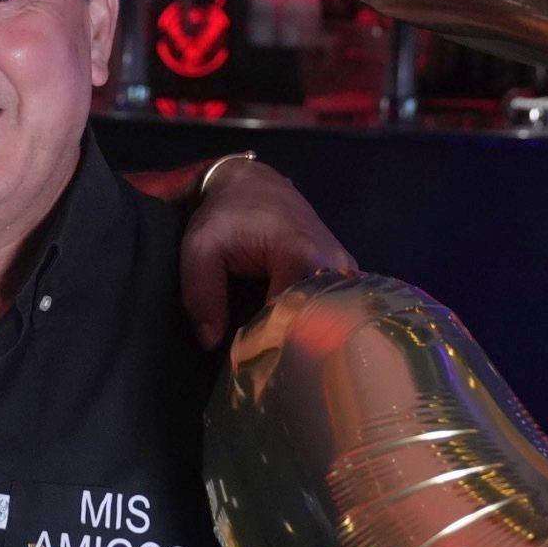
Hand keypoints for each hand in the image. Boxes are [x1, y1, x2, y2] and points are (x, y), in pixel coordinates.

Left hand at [175, 157, 354, 348]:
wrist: (253, 183)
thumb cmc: (226, 213)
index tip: (246, 360)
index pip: (292, 320)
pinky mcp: (345, 275)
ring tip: (274, 353)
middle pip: (315, 324)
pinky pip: (330, 309)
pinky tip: (289, 337)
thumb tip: (212, 342)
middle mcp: (335, 266)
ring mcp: (346, 271)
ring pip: (326, 319)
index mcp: (303, 256)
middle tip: (259, 363)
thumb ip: (201, 294)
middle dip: (286, 346)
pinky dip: (309, 323)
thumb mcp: (201, 248)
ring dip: (300, 337)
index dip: (267, 343)